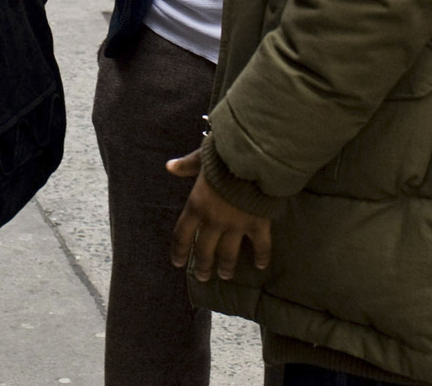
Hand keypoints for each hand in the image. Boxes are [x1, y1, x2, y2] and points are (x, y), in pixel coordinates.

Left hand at [167, 149, 271, 281]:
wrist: (253, 157)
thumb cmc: (225, 155)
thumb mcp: (202, 157)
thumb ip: (187, 165)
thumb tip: (170, 166)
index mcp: (197, 205)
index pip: (182, 234)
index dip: (179, 251)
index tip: (178, 263)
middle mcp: (213, 220)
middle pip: (204, 250)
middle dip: (202, 265)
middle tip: (203, 276)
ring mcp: (236, 225)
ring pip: (228, 254)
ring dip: (226, 267)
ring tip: (225, 275)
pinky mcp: (257, 224)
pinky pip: (260, 246)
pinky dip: (261, 257)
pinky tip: (260, 266)